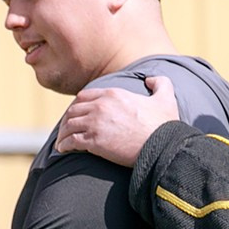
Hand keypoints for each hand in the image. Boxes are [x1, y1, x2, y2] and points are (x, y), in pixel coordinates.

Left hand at [57, 74, 178, 167]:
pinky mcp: (94, 141)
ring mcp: (95, 123)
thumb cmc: (164, 125)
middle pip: (73, 110)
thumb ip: (160, 83)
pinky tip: (63, 150)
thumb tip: (151, 79)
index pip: (85, 96)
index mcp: (113, 93)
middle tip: (66, 130)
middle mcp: (101, 106)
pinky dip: (64, 145)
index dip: (77, 105)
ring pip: (69, 125)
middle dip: (67, 120)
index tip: (76, 115)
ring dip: (63, 134)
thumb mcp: (166, 98)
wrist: (161, 146)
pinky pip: (71, 141)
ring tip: (62, 142)